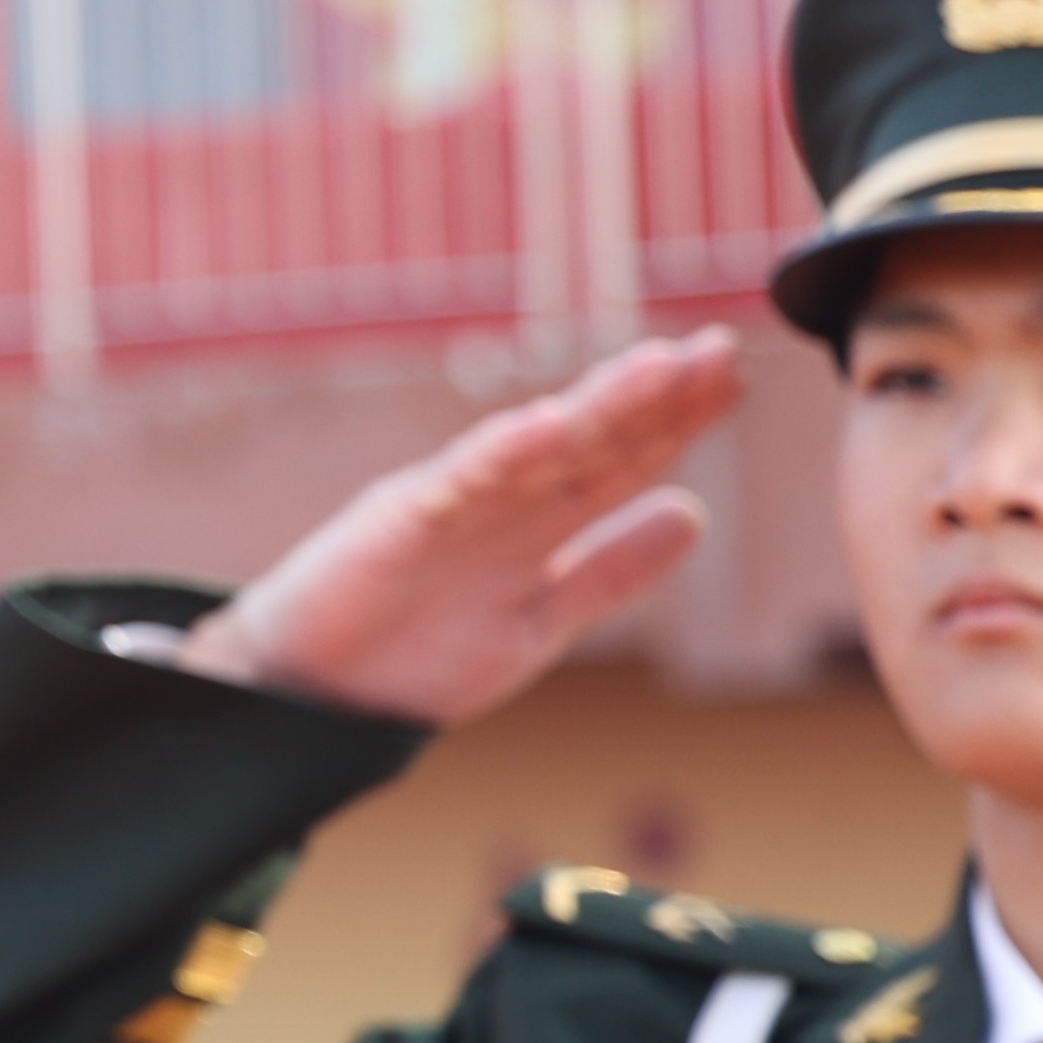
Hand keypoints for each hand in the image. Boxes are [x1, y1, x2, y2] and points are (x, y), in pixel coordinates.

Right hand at [181, 330, 743, 726]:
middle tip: (716, 349)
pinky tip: (546, 424)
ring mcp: (451, 506)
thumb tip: (695, 512)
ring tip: (659, 369)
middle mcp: (501, 501)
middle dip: (655, 397)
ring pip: (536, 449)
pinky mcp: (398, 522)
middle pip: (591, 441)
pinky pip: (458, 484)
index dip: (678, 420)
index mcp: (536, 522)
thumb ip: (611, 570)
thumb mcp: (541, 620)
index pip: (620, 461)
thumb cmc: (415, 655)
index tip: (733, 375)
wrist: (309, 693)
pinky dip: (500, 454)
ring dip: (598, 407)